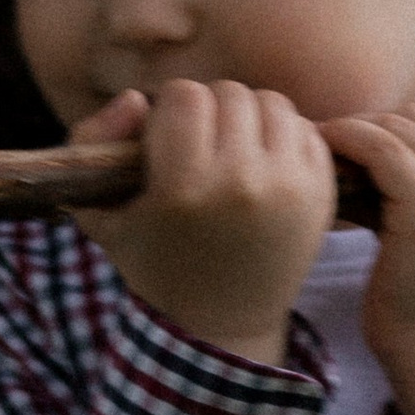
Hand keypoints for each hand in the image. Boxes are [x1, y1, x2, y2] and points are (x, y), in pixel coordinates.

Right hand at [70, 81, 336, 364]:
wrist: (219, 322)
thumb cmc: (152, 261)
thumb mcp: (99, 211)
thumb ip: (92, 139)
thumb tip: (136, 98)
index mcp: (184, 187)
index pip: (184, 95)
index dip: (169, 110)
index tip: (166, 141)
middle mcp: (242, 183)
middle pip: (230, 93)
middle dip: (210, 111)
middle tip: (199, 147)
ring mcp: (289, 188)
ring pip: (272, 103)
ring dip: (248, 118)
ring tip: (231, 150)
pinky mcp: (321, 194)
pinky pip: (306, 129)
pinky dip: (282, 137)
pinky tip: (262, 165)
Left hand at [321, 94, 414, 414]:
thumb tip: (384, 138)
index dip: (407, 118)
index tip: (367, 137)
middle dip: (377, 124)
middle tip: (334, 139)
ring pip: (399, 127)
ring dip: (356, 131)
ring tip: (322, 144)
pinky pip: (379, 147)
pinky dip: (346, 140)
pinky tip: (322, 150)